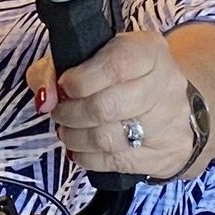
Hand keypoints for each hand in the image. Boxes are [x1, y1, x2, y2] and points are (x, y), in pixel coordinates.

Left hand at [26, 29, 197, 179]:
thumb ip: (53, 71)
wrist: (166, 105)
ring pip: (109, 139)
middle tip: (60, 113)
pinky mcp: (165, 154)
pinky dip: (88, 158)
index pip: (116, 66)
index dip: (80, 81)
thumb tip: (45, 99)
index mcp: (148, 52)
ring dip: (75, 138)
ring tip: (67, 131)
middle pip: (108, 107)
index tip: (64, 87)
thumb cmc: (117, 77)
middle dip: (70, 113)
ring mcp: (170, 122)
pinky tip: (81, 148)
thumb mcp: (85, 58)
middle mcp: (166, 84)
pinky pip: (116, 163)